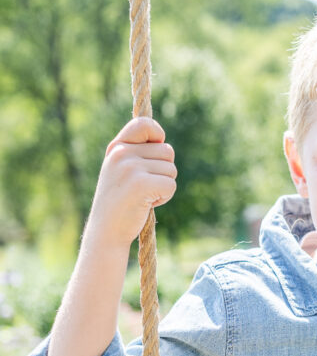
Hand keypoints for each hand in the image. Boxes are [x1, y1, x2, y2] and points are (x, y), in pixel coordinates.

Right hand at [88, 117, 176, 248]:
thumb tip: (163, 142)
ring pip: (171, 169)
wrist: (106, 231)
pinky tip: (148, 204)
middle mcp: (122, 154)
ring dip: (164, 186)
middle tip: (145, 187)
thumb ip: (137, 154)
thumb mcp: (121, 171)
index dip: (157, 134)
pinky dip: (165, 197)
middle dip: (163, 171)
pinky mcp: (141, 185)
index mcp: (117, 147)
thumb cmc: (119, 202)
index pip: (144, 124)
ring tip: (144, 196)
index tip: (156, 148)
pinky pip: (171, 185)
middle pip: (167, 151)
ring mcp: (130, 168)